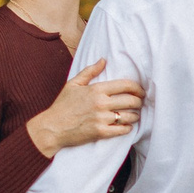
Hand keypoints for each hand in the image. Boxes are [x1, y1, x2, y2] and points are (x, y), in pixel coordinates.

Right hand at [28, 59, 143, 153]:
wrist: (52, 127)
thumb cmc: (62, 105)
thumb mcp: (73, 84)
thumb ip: (90, 71)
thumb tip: (103, 60)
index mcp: (96, 89)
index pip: (126, 85)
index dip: (138, 88)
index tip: (140, 91)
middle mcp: (101, 103)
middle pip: (131, 101)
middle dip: (139, 102)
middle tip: (140, 103)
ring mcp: (101, 118)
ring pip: (129, 116)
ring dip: (135, 115)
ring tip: (135, 115)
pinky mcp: (100, 132)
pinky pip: (122, 130)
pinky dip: (128, 128)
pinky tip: (127, 126)